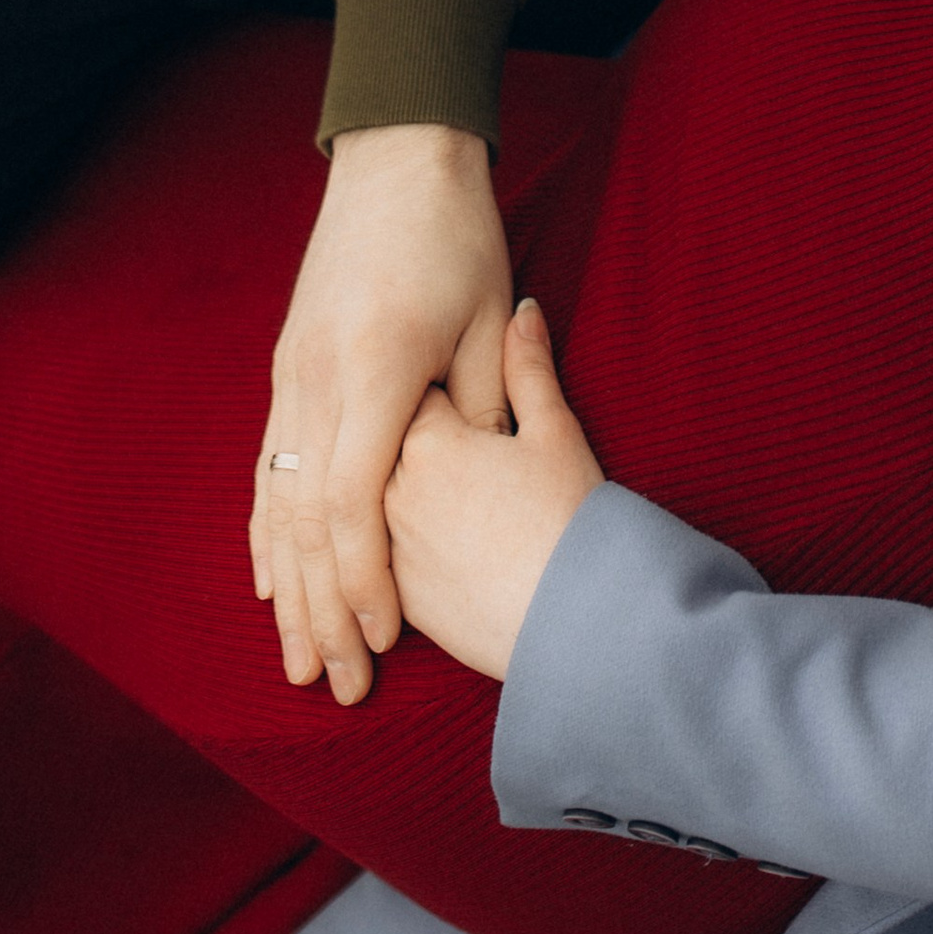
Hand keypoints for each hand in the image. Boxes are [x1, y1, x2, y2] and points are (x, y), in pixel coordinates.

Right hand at [252, 124, 513, 702]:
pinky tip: (268, 578)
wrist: (398, 158)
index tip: (382, 640)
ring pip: (276, 499)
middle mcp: (320, 378)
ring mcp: (293, 373)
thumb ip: (486, 405)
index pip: (354, 498)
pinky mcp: (287, 366)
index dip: (363, 577)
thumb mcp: (489, 316)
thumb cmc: (458, 235)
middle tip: (338, 684)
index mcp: (376, 368)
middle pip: (306, 517)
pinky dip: (267, 529)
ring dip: (286, 586)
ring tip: (297, 659)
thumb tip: (481, 483)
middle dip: (321, 608)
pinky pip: (268, 463)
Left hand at [384, 301, 604, 680]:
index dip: (425, 372)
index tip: (437, 362)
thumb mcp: (555, 433)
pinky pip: (364, 559)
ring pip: (357, 506)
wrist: (575, 624)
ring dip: (365, 492)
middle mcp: (389, 492)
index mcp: (426, 440)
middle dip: (380, 427)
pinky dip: (365, 546)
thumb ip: (527, 367)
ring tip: (402, 484)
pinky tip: (384, 539)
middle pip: (368, 443)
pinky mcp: (395, 599)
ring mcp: (386, 549)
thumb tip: (524, 308)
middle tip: (420, 428)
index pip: (408, 385)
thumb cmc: (571, 519)